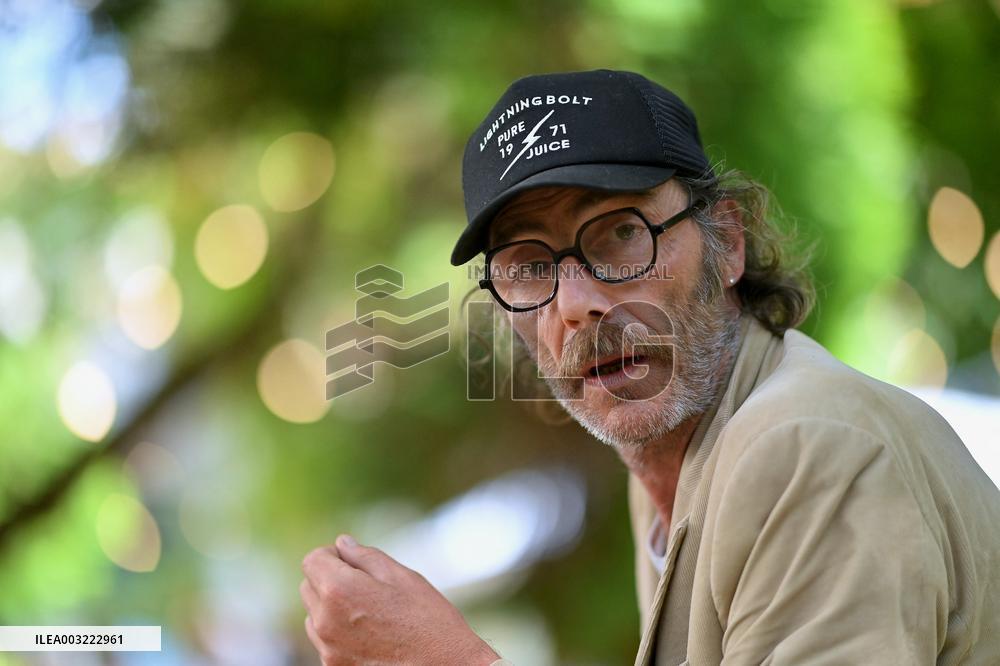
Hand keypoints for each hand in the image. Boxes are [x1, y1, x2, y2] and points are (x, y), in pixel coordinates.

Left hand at [300, 534, 501, 665]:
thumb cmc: (428, 620)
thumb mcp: (402, 577)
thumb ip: (366, 556)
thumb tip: (342, 544)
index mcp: (340, 590)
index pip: (312, 560)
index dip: (332, 554)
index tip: (353, 561)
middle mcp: (325, 621)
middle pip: (309, 586)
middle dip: (330, 578)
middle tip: (365, 584)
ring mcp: (328, 648)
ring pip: (314, 614)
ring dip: (331, 606)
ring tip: (369, 611)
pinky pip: (324, 640)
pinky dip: (338, 631)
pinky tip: (369, 633)